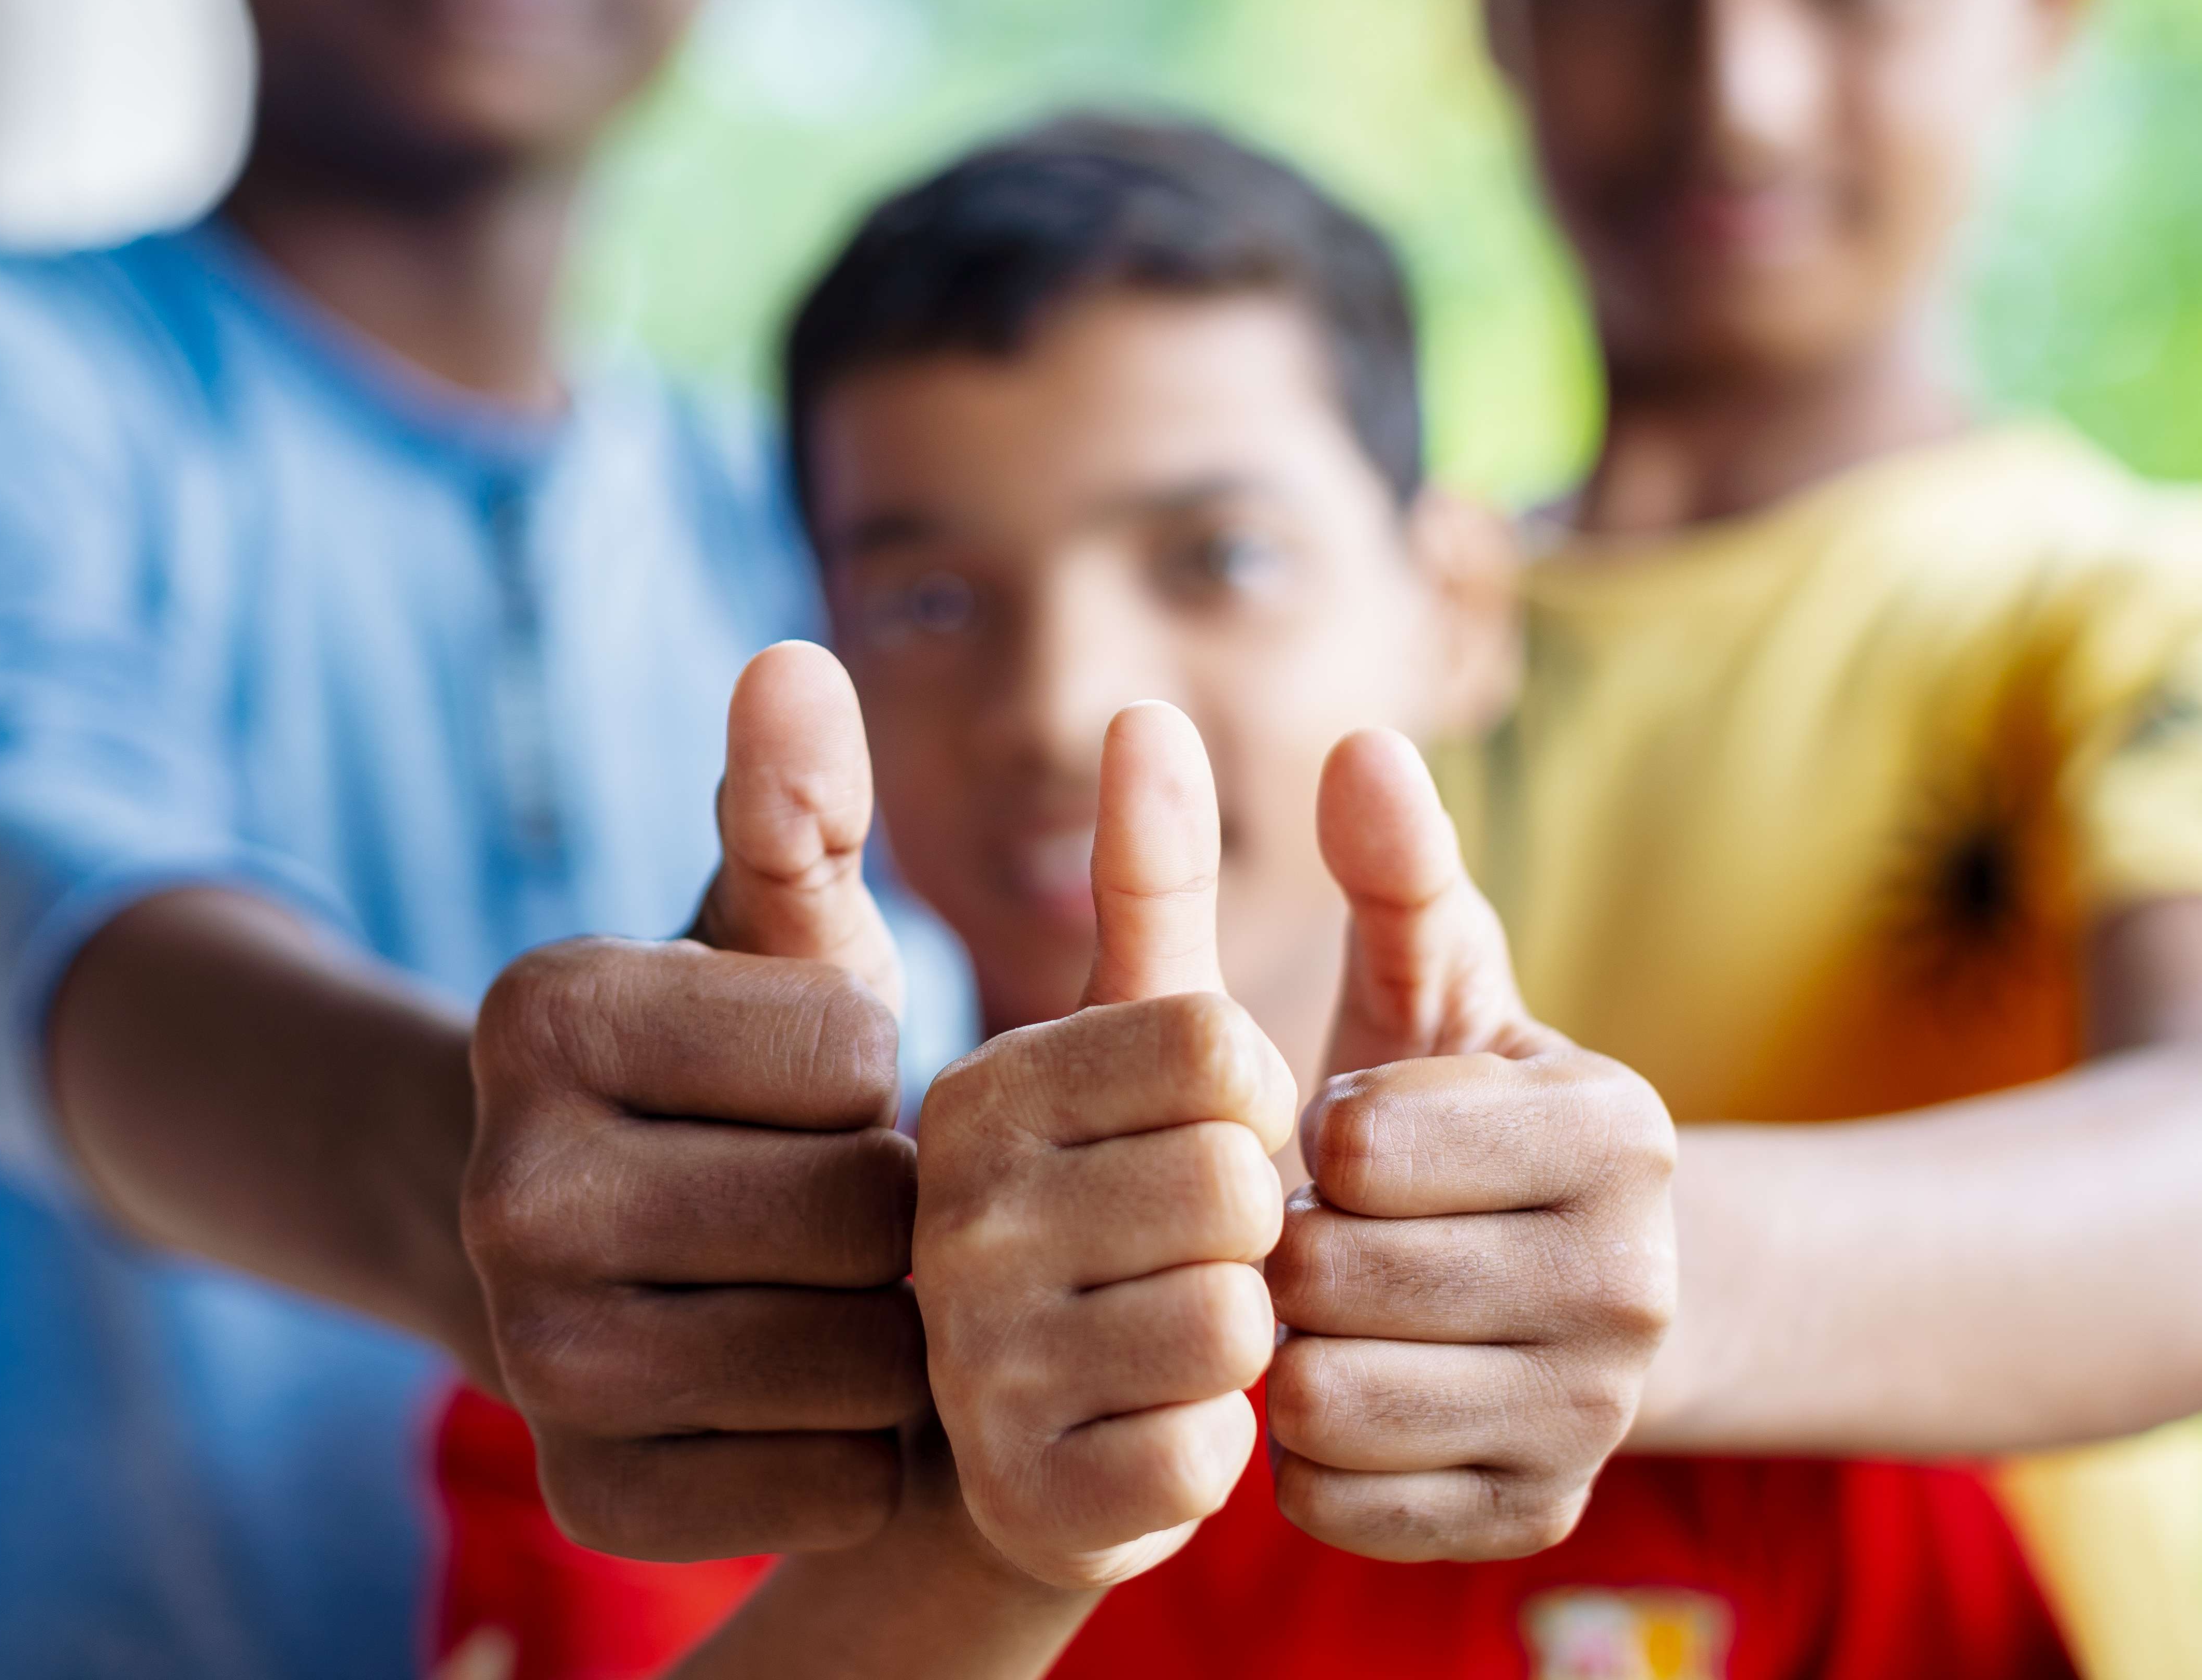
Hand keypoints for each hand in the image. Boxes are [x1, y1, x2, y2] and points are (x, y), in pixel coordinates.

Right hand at [464, 644, 926, 1561]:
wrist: (595, 1244)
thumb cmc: (722, 1062)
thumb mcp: (760, 929)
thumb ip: (794, 809)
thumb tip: (797, 665)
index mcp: (540, 1017)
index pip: (852, 1050)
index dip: (874, 1064)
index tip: (805, 1075)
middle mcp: (503, 1190)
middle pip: (858, 1215)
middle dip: (892, 1203)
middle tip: (840, 1196)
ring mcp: (532, 1362)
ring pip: (858, 1362)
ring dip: (889, 1329)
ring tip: (835, 1287)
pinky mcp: (595, 1499)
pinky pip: (828, 1487)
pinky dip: (856, 1447)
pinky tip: (810, 1385)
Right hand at [914, 704, 1298, 1588]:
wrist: (1007, 1428)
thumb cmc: (1093, 1197)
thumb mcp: (1118, 1032)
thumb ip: (1142, 874)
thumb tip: (1148, 707)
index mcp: (983, 1084)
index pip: (1221, 1048)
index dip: (1249, 1099)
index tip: (1194, 1126)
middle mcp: (952, 1215)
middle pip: (1236, 1187)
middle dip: (1247, 1221)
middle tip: (1177, 1243)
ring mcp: (975, 1362)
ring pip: (1233, 1326)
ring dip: (1235, 1337)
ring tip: (1160, 1330)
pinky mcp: (1026, 1494)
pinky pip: (1209, 1454)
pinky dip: (1211, 1444)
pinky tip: (1148, 1425)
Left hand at [1264, 729, 1675, 1559]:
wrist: (1576, 1293)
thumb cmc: (1468, 1117)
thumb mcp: (1438, 986)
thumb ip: (1396, 871)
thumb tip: (1359, 742)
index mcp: (1619, 1134)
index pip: (1358, 1144)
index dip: (1315, 1133)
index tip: (1347, 1131)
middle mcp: (1636, 1286)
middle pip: (1330, 1279)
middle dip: (1291, 1245)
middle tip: (1320, 1231)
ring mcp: (1592, 1420)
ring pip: (1324, 1399)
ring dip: (1292, 1351)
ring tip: (1331, 1309)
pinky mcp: (1529, 1517)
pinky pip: (1335, 1500)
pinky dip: (1308, 1456)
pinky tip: (1349, 1393)